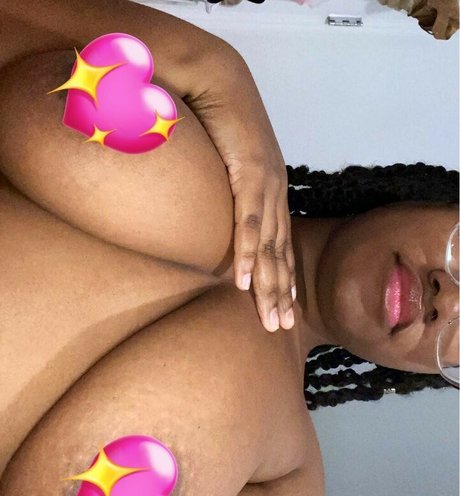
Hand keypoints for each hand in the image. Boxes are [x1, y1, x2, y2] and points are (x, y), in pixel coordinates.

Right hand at [185, 53, 295, 332]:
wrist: (220, 80)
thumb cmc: (219, 121)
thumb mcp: (226, 164)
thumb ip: (228, 191)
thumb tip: (215, 214)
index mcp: (271, 192)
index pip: (279, 244)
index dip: (281, 278)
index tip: (281, 307)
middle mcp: (275, 194)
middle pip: (279, 254)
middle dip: (279, 294)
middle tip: (280, 328)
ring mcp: (265, 187)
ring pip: (268, 247)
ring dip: (268, 285)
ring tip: (270, 319)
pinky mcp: (248, 176)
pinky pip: (246, 223)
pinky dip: (245, 254)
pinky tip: (241, 282)